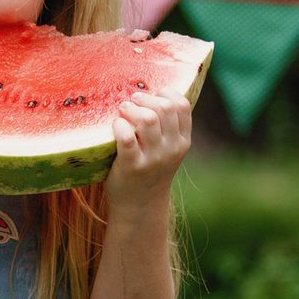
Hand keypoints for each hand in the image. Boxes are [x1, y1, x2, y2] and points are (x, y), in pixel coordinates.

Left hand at [104, 89, 191, 209]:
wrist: (140, 204)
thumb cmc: (150, 170)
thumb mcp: (167, 150)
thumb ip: (167, 127)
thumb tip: (149, 93)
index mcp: (183, 141)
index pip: (182, 105)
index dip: (165, 93)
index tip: (152, 96)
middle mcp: (172, 149)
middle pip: (165, 108)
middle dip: (145, 99)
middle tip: (132, 101)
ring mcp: (154, 158)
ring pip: (148, 119)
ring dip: (131, 109)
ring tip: (123, 111)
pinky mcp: (133, 166)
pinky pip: (126, 137)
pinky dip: (119, 126)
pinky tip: (116, 126)